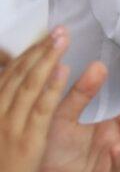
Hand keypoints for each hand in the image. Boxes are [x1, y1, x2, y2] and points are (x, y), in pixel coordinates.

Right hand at [0, 30, 68, 171]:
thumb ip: (5, 108)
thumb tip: (16, 89)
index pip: (11, 75)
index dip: (29, 54)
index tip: (46, 37)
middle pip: (20, 75)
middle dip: (40, 49)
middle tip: (59, 29)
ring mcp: (12, 127)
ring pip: (30, 85)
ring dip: (47, 58)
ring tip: (62, 38)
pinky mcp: (27, 141)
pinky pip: (41, 109)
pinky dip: (51, 87)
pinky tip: (63, 69)